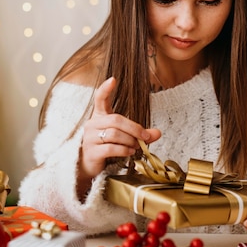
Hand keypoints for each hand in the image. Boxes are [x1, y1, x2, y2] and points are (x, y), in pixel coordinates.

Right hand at [77, 77, 160, 196]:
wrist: (88, 166)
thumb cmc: (106, 147)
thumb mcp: (123, 137)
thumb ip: (139, 134)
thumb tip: (158, 133)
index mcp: (99, 117)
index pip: (100, 99)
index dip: (105, 89)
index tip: (112, 79)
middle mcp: (92, 125)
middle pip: (116, 120)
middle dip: (134, 128)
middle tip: (145, 137)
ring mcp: (90, 138)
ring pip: (114, 134)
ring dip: (130, 141)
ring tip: (136, 147)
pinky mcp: (92, 152)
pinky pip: (111, 148)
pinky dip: (124, 150)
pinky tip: (129, 152)